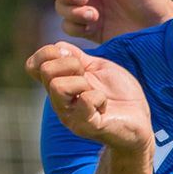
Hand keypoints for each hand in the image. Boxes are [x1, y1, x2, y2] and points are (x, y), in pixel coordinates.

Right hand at [26, 42, 151, 152]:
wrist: (139, 120)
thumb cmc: (120, 94)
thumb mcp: (98, 67)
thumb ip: (76, 57)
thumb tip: (57, 47)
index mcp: (59, 85)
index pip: (33, 65)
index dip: (51, 53)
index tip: (76, 60)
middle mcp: (59, 101)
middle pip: (46, 71)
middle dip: (72, 65)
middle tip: (89, 78)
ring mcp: (70, 115)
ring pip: (57, 86)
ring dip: (83, 83)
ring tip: (96, 93)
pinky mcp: (85, 126)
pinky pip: (84, 100)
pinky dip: (99, 97)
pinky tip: (104, 105)